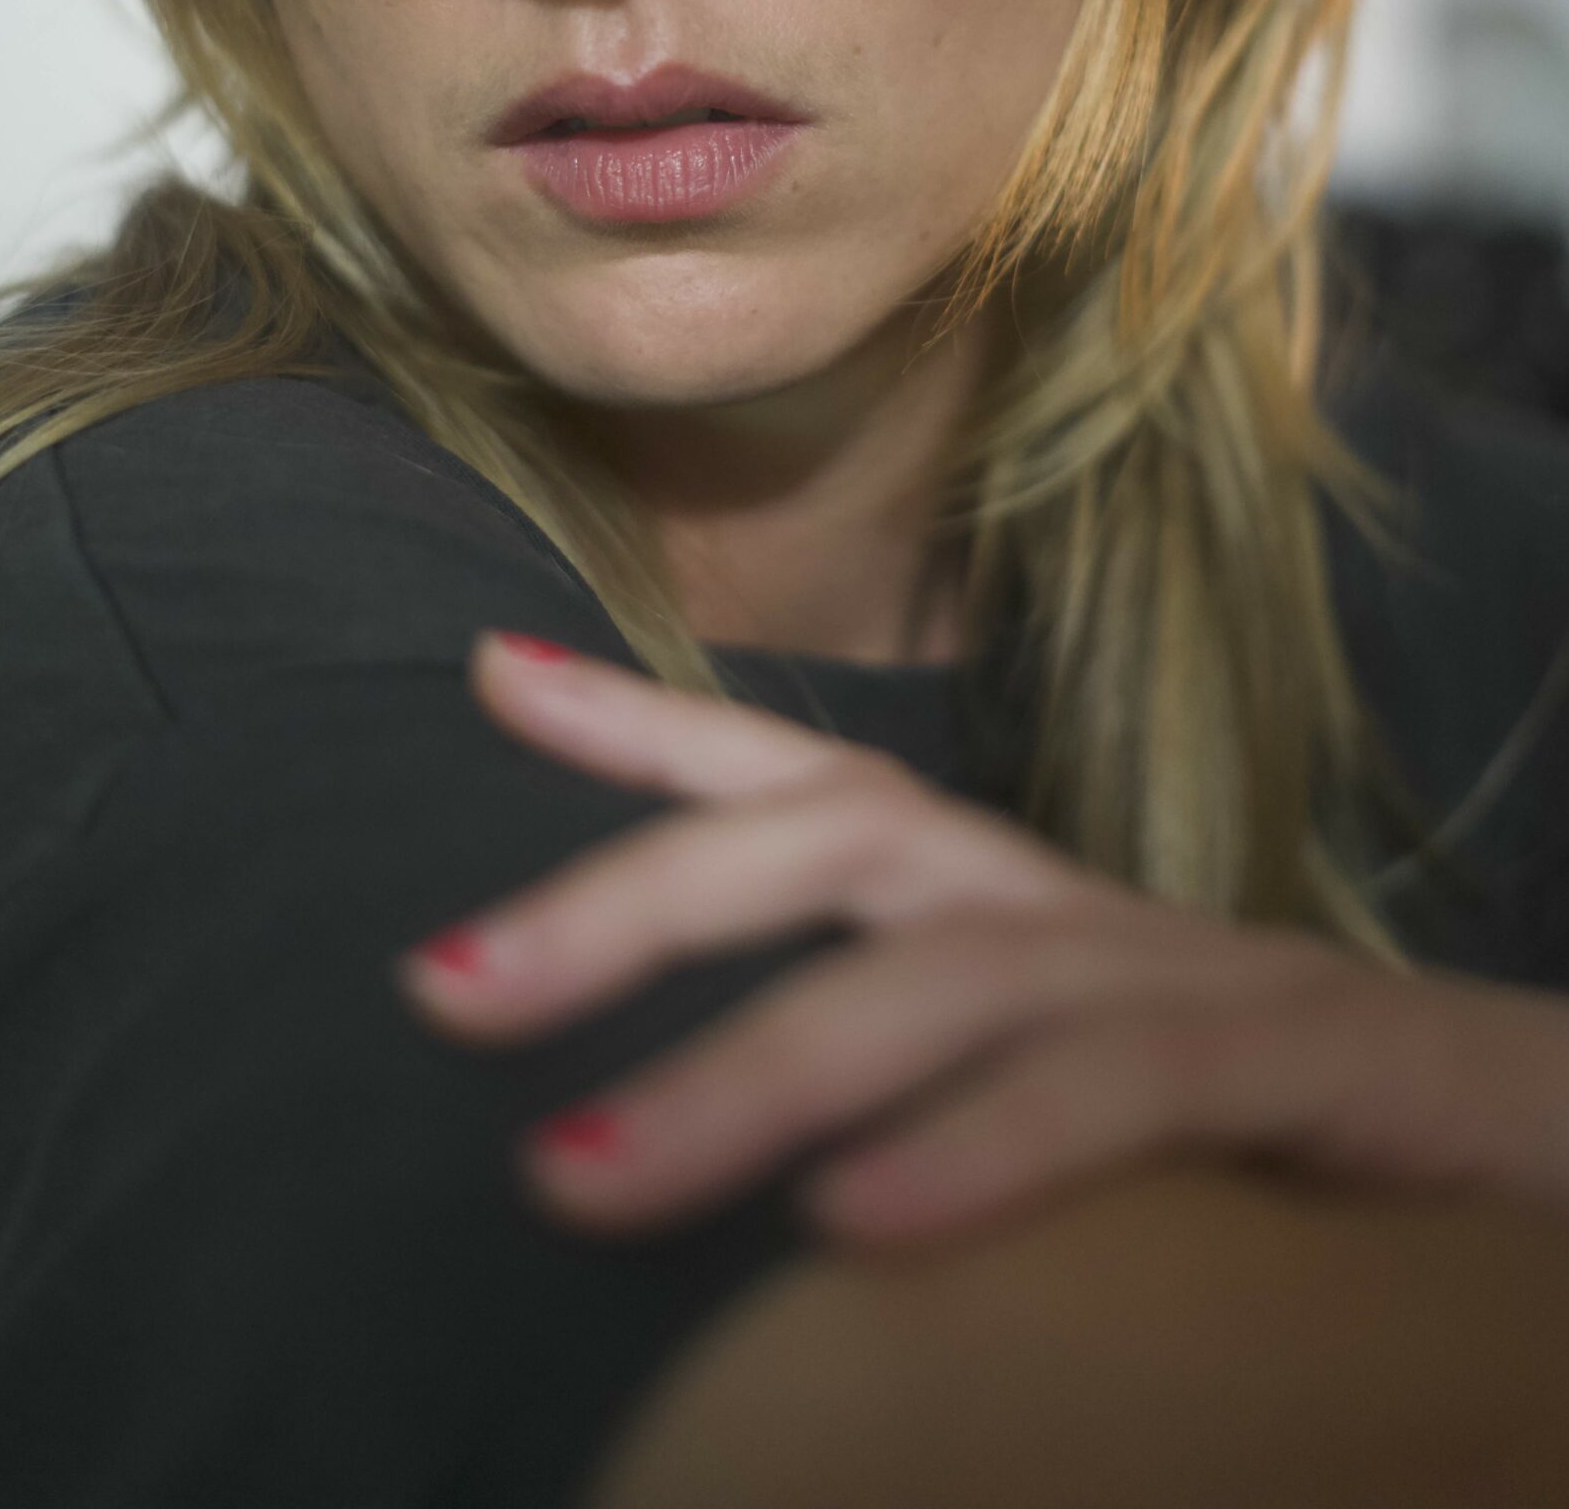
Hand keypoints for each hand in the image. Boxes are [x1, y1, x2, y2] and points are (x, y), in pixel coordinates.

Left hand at [395, 630, 1568, 1249]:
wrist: (1542, 1157)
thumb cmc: (1284, 1148)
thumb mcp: (1064, 1108)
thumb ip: (923, 1099)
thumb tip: (748, 1175)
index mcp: (1015, 909)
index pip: (812, 783)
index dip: (647, 727)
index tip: (485, 671)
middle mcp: (1080, 908)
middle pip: (837, 839)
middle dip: (630, 895)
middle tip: (439, 988)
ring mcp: (1193, 972)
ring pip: (947, 971)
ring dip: (751, 1067)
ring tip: (574, 1172)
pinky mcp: (1310, 1063)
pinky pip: (1123, 1087)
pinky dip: (985, 1145)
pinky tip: (857, 1226)